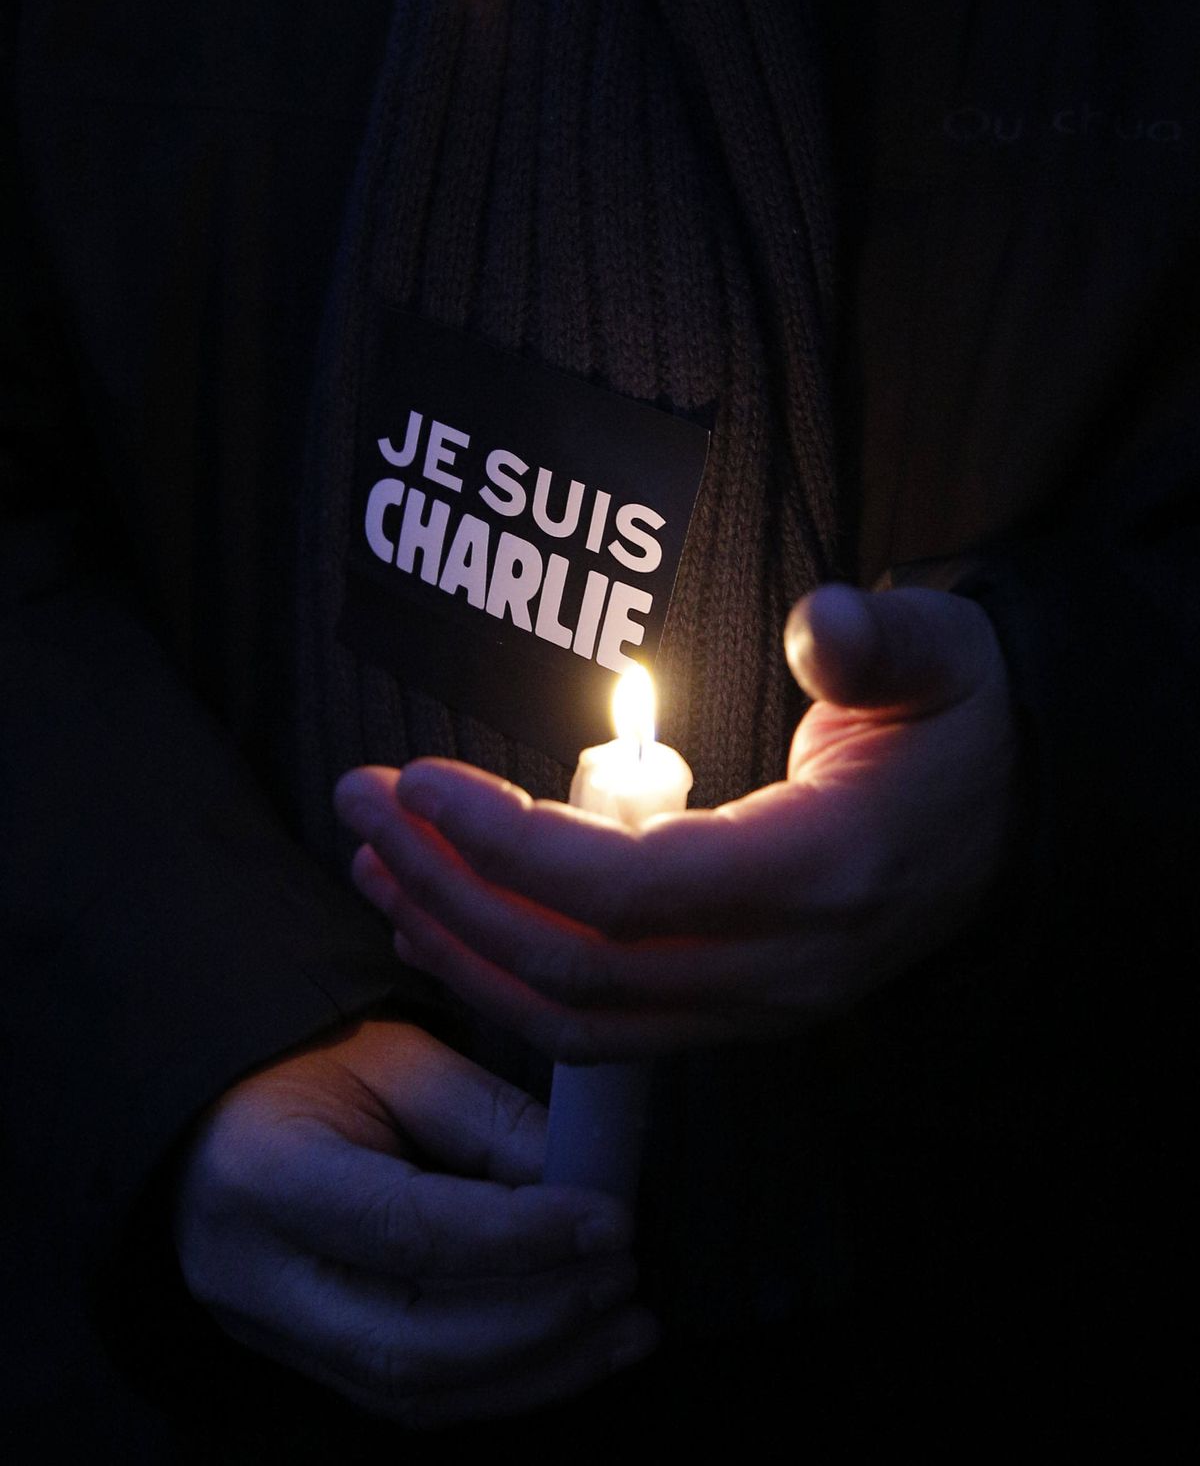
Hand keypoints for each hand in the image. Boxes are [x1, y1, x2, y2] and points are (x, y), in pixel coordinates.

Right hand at [174, 1019, 655, 1425]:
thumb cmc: (308, 1066)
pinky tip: (573, 1351)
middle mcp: (255, 1276)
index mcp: (267, 1175)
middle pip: (410, 1338)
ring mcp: (271, 1335)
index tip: (612, 1220)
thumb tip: (590, 1183)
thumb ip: (490, 1120)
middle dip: (539, 1320)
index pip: (407, 1228)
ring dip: (538, 1368)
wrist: (218, 1111)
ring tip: (626, 1327)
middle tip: (626, 1279)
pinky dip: (503, 1383)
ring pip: (415, 1390)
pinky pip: (409, 1398)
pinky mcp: (304, 1364)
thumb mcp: (397, 1058)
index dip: (521, 1236)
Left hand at [335, 586, 1016, 1061]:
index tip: (417, 780)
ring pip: (574, 1016)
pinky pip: (598, 1027)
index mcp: (824, 874)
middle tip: (359, 800)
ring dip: (457, 943)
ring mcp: (756, 1006)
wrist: (1018, 820)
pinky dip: (504, 982)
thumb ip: (878, 641)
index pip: (635, 891)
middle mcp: (782, 968)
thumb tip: (822, 621)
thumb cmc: (965, 726)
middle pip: (576, 965)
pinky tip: (436, 926)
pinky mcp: (732, 1012)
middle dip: (447, 887)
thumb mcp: (942, 657)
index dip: (510, 844)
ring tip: (372, 862)